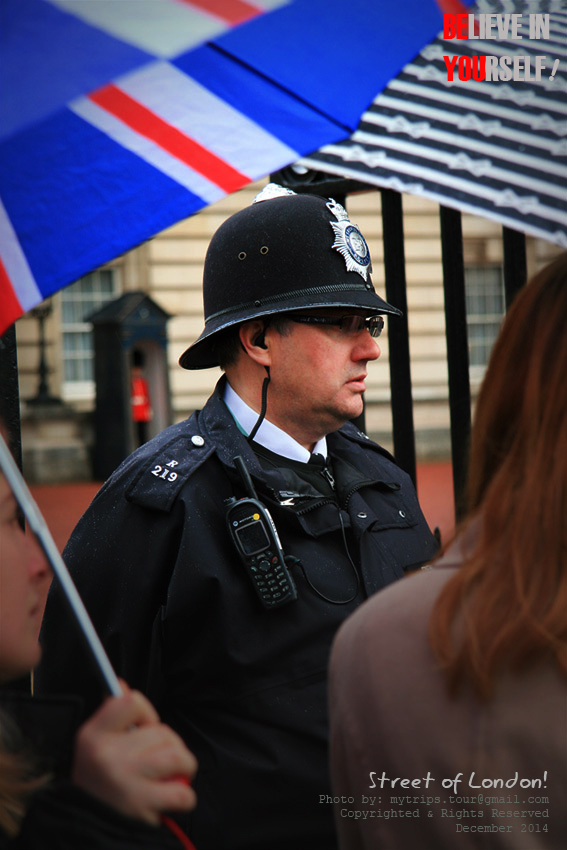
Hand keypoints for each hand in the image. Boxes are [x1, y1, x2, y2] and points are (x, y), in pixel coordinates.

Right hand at [72, 683, 196, 824]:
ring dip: (182, 767)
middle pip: (162, 731)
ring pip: (177, 755)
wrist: (85, 831)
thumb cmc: (99, 784)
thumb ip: (112, 717)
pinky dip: (185, 796)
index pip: (131, 700)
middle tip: (155, 763)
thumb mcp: (94, 747)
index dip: (146, 713)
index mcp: (93, 735)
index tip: (144, 728)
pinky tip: (171, 799)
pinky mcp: (141, 805)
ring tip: (170, 777)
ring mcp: (125, 780)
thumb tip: (121, 684)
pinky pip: (183, 791)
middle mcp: (106, 755)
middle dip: (168, 746)